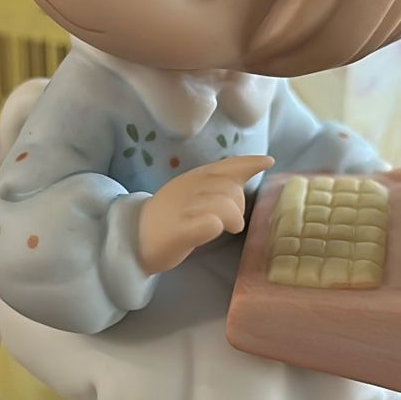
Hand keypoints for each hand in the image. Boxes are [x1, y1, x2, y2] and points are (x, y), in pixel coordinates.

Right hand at [137, 155, 272, 275]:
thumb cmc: (167, 218)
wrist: (132, 238)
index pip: (226, 166)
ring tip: (225, 229)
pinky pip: (210, 223)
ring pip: (225, 205)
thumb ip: (213, 185)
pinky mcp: (180, 231)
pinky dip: (217, 225)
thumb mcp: (190, 194)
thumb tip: (240, 179)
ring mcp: (184, 209)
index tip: (268, 161)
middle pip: (231, 189)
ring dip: (232, 218)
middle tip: (231, 220)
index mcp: (192, 178)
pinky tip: (213, 230)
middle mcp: (189, 188)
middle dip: (239, 205)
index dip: (248, 163)